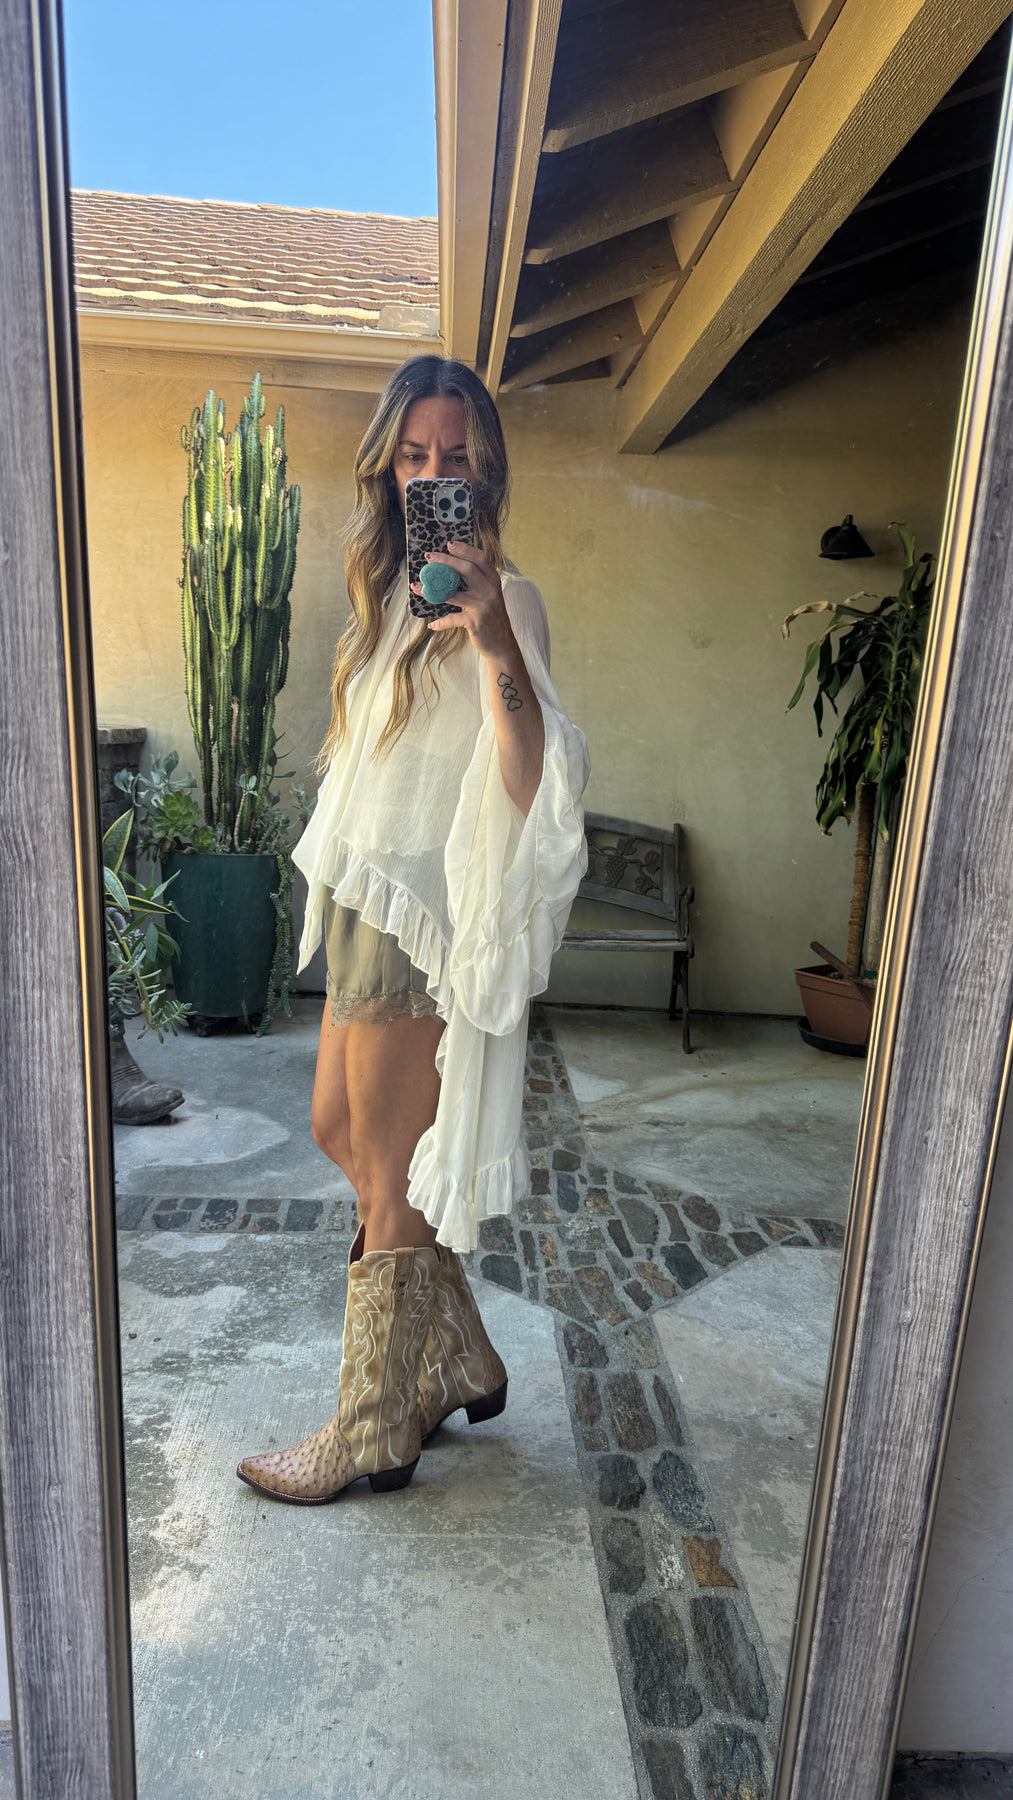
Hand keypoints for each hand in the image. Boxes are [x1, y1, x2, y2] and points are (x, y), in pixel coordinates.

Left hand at [412, 541, 513, 660]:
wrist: (502, 645)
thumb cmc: (491, 618)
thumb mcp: (490, 596)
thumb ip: (478, 582)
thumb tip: (452, 569)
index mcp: (493, 581)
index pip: (480, 558)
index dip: (464, 549)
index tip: (448, 544)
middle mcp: (489, 590)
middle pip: (466, 569)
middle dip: (445, 561)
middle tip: (429, 558)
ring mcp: (482, 605)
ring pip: (453, 593)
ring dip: (432, 590)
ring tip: (417, 587)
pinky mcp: (475, 621)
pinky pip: (452, 619)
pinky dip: (440, 622)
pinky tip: (432, 624)